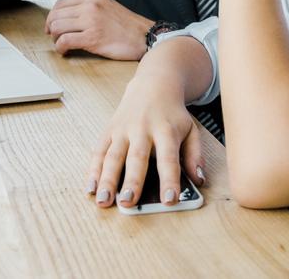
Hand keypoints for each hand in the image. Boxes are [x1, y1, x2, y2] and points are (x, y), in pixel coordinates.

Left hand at [44, 0, 152, 59]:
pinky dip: (60, 48)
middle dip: (51, 28)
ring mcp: (91, 21)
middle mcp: (90, 6)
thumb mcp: (107, 7)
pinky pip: (65, 41)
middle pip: (56, 15)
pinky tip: (65, 51)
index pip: (61, 3)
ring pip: (57, 27)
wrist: (145, 36)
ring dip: (55, 38)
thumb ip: (89, 8)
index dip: (52, 16)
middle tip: (54, 37)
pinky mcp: (92, 38)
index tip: (52, 26)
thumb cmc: (127, 26)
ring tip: (61, 44)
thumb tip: (68, 17)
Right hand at [87, 67, 205, 207]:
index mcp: (166, 130)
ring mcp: (123, 129)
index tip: (169, 200)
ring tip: (103, 201)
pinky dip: (93, 170)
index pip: (169, 158)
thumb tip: (198, 181)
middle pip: (136, 157)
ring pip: (113, 156)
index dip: (169, 179)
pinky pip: (99, 151)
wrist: (153, 85)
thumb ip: (195, 156)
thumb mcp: (191, 130)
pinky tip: (90, 188)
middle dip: (132, 181)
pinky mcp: (109, 130)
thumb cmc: (172, 115)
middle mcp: (142, 128)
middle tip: (128, 203)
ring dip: (107, 179)